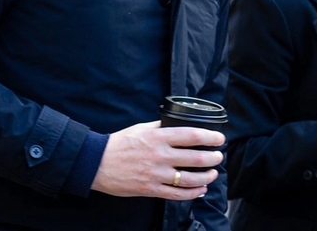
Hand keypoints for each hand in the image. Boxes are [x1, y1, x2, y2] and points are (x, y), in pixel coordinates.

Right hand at [90, 120, 224, 199]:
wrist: (97, 163)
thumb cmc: (120, 143)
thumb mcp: (141, 128)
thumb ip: (161, 126)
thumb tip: (178, 122)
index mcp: (158, 138)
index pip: (192, 136)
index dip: (210, 137)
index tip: (220, 139)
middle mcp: (159, 156)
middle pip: (195, 158)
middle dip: (212, 158)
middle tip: (218, 157)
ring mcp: (155, 174)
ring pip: (189, 179)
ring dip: (206, 177)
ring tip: (213, 173)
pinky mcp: (150, 189)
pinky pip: (176, 194)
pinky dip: (192, 193)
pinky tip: (200, 190)